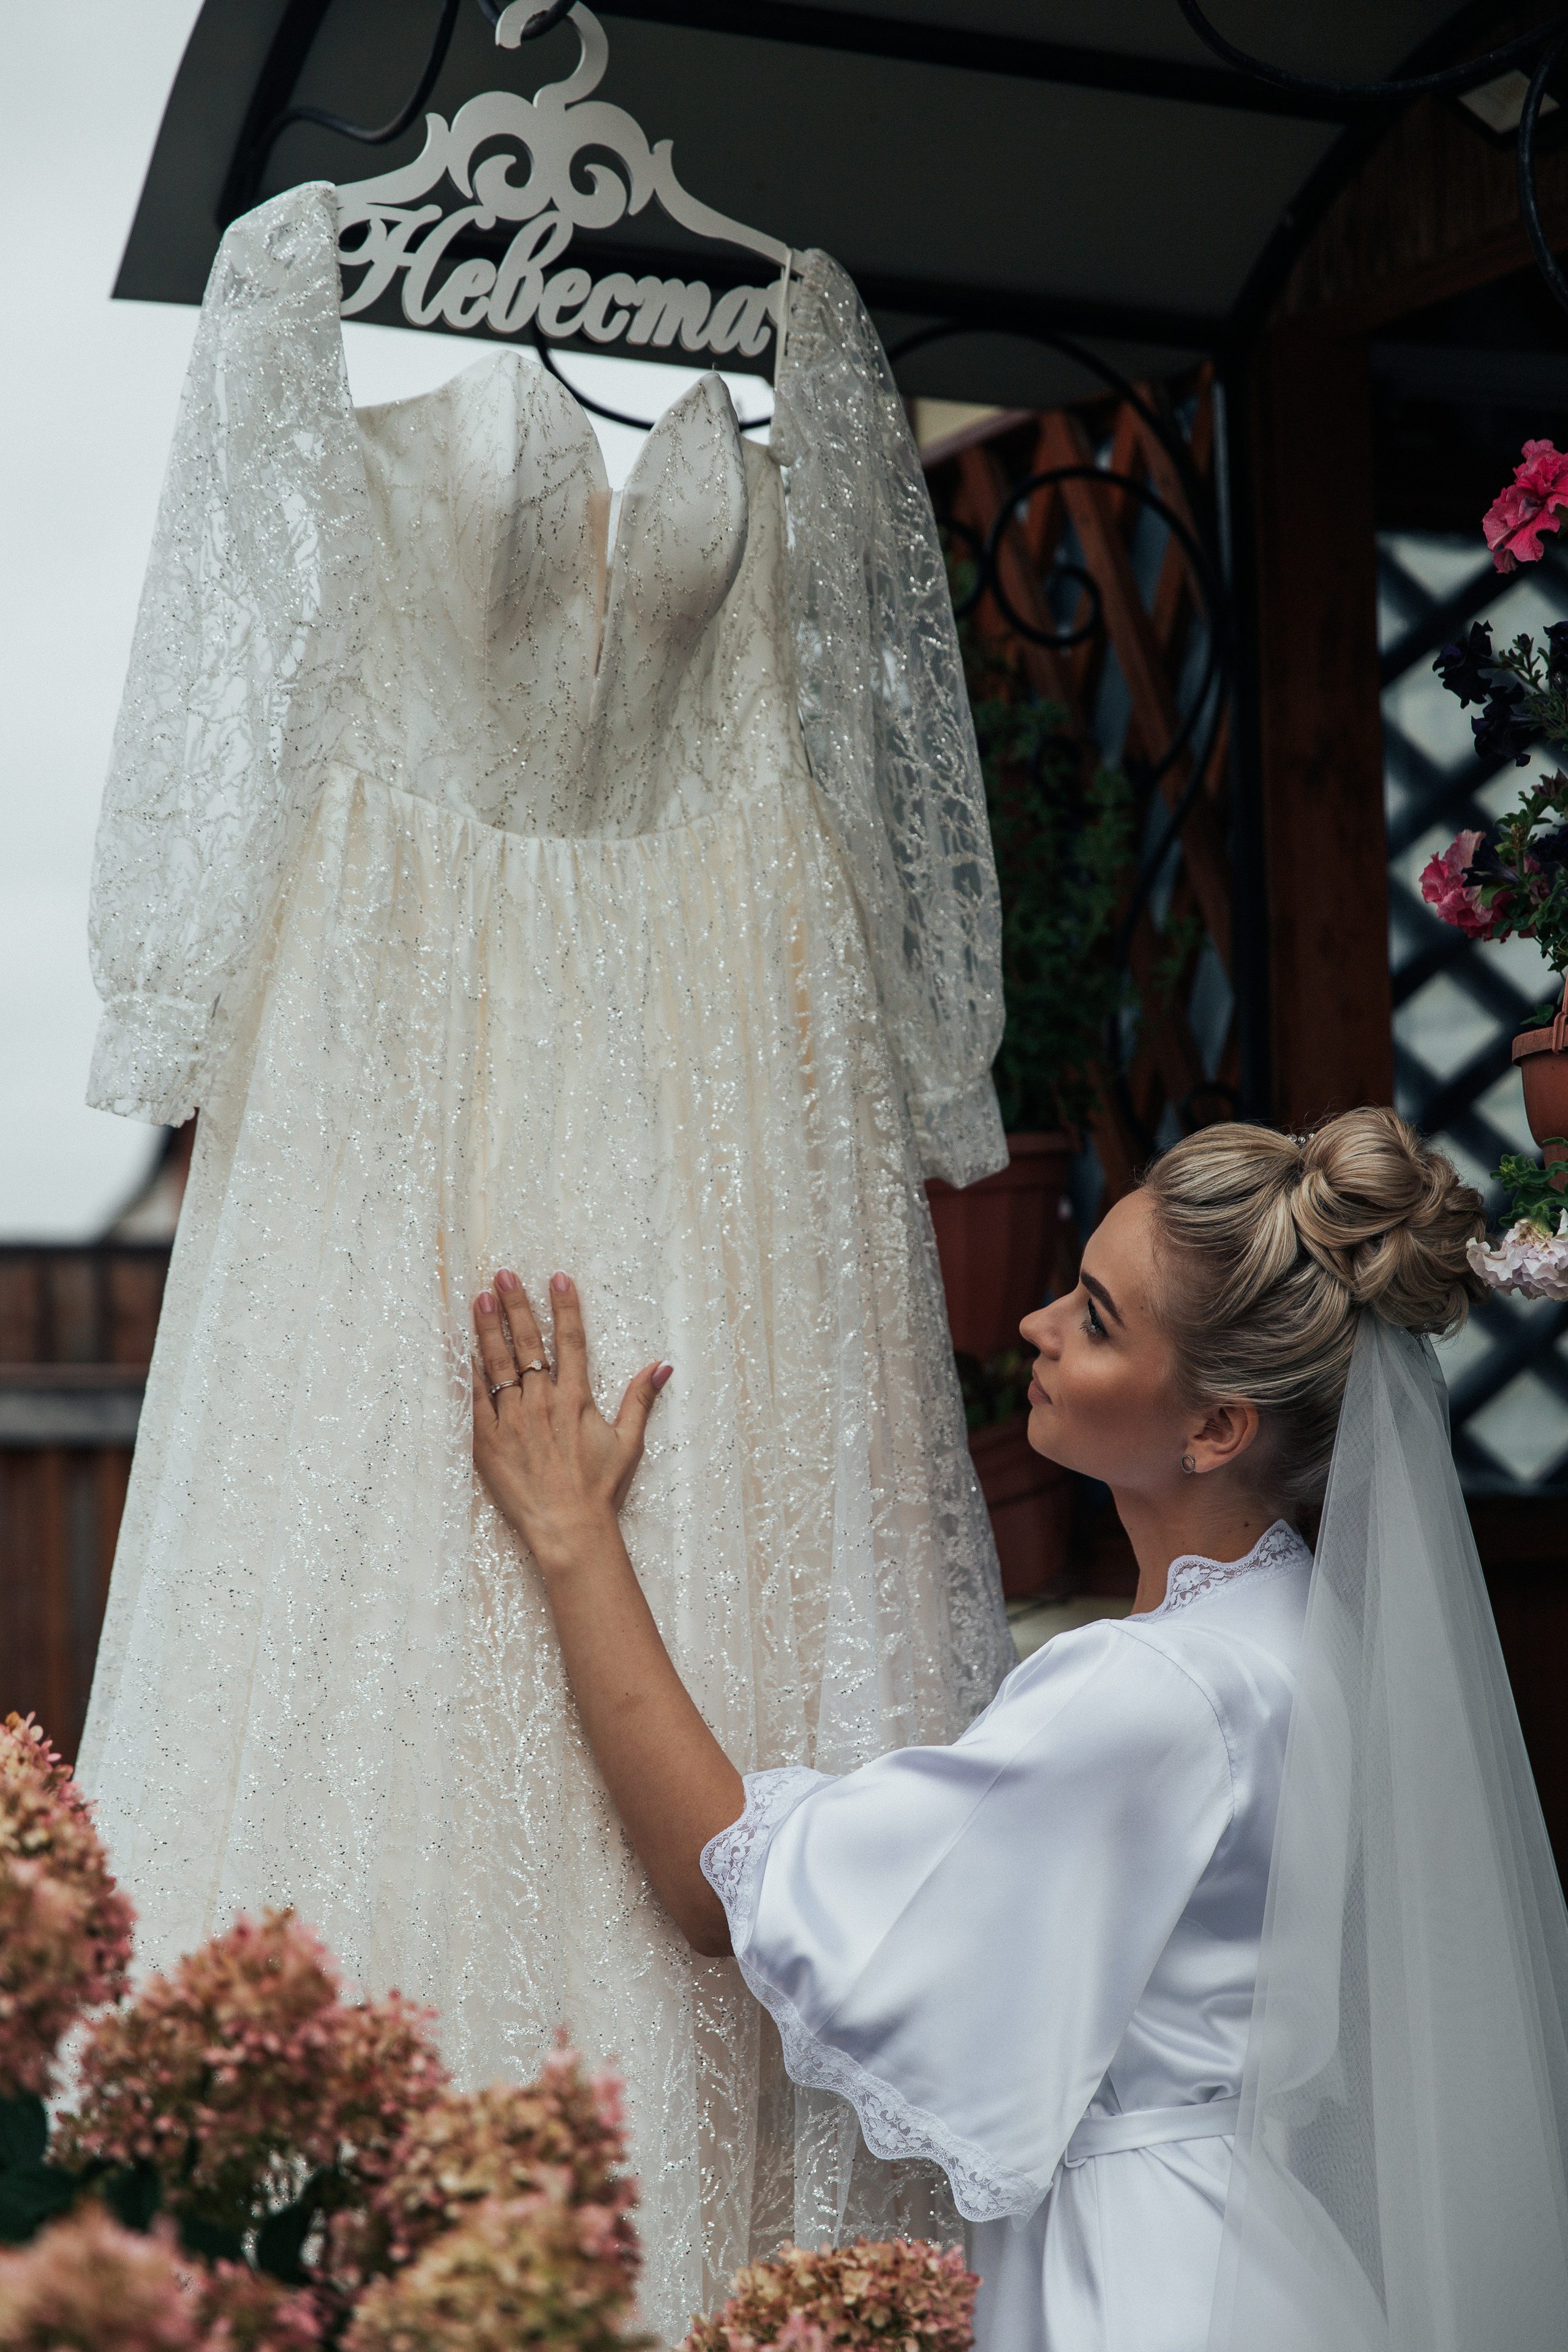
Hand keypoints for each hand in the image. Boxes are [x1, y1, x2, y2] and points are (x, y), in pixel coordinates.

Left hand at [472, 1271, 671, 1574]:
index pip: (570, 1341)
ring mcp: (512, 1420)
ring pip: (496, 1365)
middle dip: (516, 1305)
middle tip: (503, 1276)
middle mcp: (542, 1402)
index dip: (564, 1307)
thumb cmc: (600, 1489)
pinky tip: (462, 1349)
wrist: (568, 1529)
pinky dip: (468, 1373)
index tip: (557, 1278)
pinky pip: (475, 1399)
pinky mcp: (488, 1441)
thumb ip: (641, 1399)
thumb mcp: (628, 1442)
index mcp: (575, 1399)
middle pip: (527, 1344)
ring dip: (488, 1329)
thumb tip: (662, 1365)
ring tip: (479, 1300)